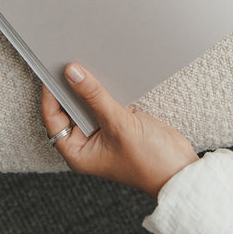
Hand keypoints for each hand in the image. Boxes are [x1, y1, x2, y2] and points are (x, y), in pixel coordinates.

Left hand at [41, 63, 198, 199]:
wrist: (182, 171)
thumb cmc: (150, 162)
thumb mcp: (118, 125)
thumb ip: (95, 97)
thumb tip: (73, 73)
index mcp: (77, 152)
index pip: (53, 118)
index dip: (50, 94)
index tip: (53, 70)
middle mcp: (86, 142)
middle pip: (68, 108)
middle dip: (69, 87)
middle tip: (69, 62)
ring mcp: (102, 132)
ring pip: (87, 103)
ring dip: (87, 86)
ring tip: (87, 64)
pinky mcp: (117, 122)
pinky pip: (104, 101)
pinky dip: (104, 88)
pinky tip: (106, 74)